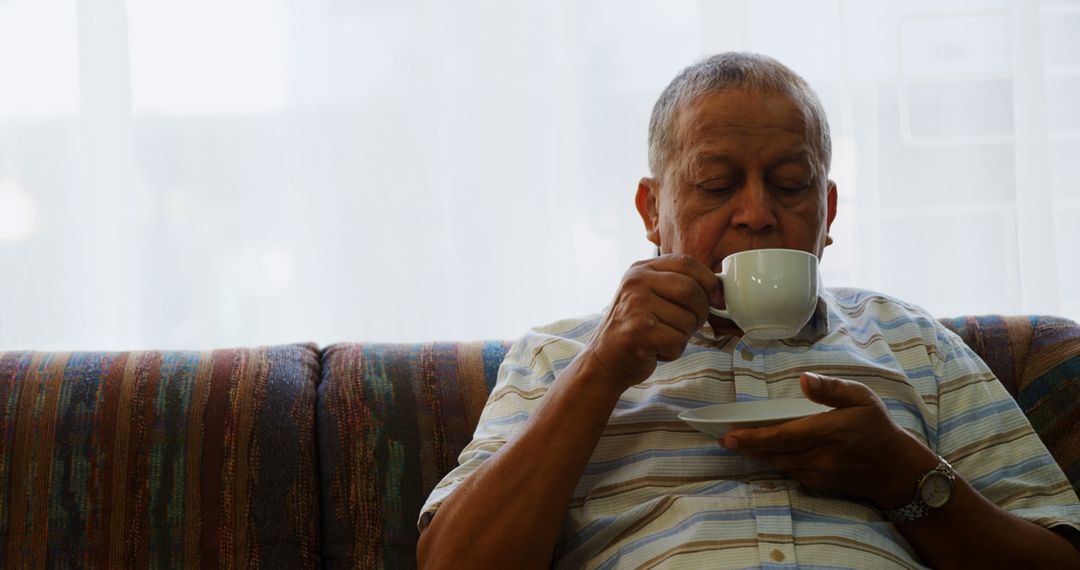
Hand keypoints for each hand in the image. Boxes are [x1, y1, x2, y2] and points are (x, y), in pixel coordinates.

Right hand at [584, 254, 720, 391]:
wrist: (604, 359)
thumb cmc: (634, 328)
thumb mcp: (649, 295)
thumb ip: (677, 285)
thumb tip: (719, 290)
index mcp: (641, 269)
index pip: (686, 262)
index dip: (709, 281)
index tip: (717, 299)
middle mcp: (636, 282)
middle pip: (691, 290)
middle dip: (700, 312)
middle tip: (688, 325)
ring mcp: (635, 305)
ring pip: (688, 319)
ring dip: (683, 336)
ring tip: (662, 337)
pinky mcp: (638, 331)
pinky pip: (678, 341)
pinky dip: (673, 351)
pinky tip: (656, 349)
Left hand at [720, 372, 937, 506]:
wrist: (896, 470)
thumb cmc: (878, 428)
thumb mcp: (862, 398)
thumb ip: (831, 388)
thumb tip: (803, 379)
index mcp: (827, 432)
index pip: (783, 437)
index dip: (754, 438)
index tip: (730, 436)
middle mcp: (819, 456)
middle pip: (773, 453)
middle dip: (746, 447)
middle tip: (724, 439)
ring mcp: (818, 474)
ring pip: (778, 464)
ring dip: (757, 455)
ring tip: (737, 444)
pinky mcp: (818, 484)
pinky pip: (790, 471)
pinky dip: (775, 462)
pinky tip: (765, 452)